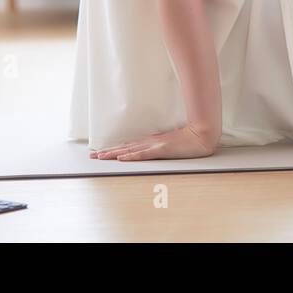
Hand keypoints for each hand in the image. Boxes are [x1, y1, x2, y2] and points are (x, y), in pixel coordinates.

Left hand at [91, 123, 218, 160]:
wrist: (201, 134)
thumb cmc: (187, 139)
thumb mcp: (169, 143)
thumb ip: (158, 145)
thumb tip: (147, 149)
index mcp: (150, 142)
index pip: (127, 147)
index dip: (113, 150)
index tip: (100, 153)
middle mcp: (149, 143)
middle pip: (124, 148)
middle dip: (107, 152)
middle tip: (92, 156)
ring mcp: (154, 146)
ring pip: (129, 150)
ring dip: (114, 154)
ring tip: (100, 157)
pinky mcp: (161, 150)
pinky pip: (143, 154)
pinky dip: (131, 156)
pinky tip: (122, 158)